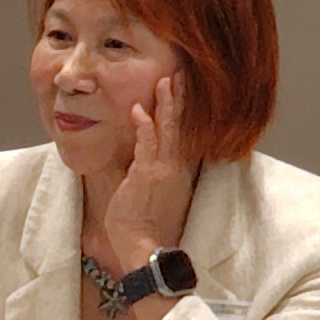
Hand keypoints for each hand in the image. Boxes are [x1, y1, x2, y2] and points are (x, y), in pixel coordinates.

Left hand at [98, 76, 197, 276]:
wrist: (145, 246)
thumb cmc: (144, 225)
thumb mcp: (149, 194)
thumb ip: (145, 172)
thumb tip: (135, 159)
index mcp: (178, 170)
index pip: (183, 133)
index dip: (184, 110)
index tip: (184, 89)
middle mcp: (176, 167)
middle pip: (180, 125)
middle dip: (179, 98)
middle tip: (180, 73)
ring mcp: (163, 170)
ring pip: (168, 130)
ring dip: (166, 105)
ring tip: (165, 81)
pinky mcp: (147, 176)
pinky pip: (147, 146)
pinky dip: (144, 127)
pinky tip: (139, 110)